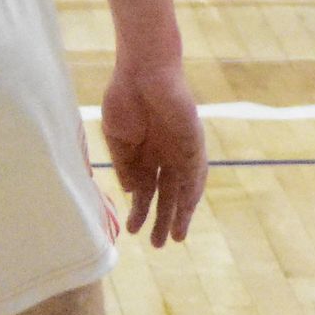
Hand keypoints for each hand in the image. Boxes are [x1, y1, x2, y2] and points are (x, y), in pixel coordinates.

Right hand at [100, 58, 206, 246]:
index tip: (130, 231)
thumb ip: (125, 166)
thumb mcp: (118, 139)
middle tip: (157, 245)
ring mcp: (179, 149)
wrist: (141, 69)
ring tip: (174, 238)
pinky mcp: (192, 141)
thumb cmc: (125, 97)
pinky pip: (196, 171)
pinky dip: (192, 191)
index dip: (139, 211)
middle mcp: (164, 155)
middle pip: (166, 195)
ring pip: (183, 189)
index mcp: (144, 153)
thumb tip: (133, 193)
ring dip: (180, 213)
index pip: (145, 190)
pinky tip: (186, 210)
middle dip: (161, 220)